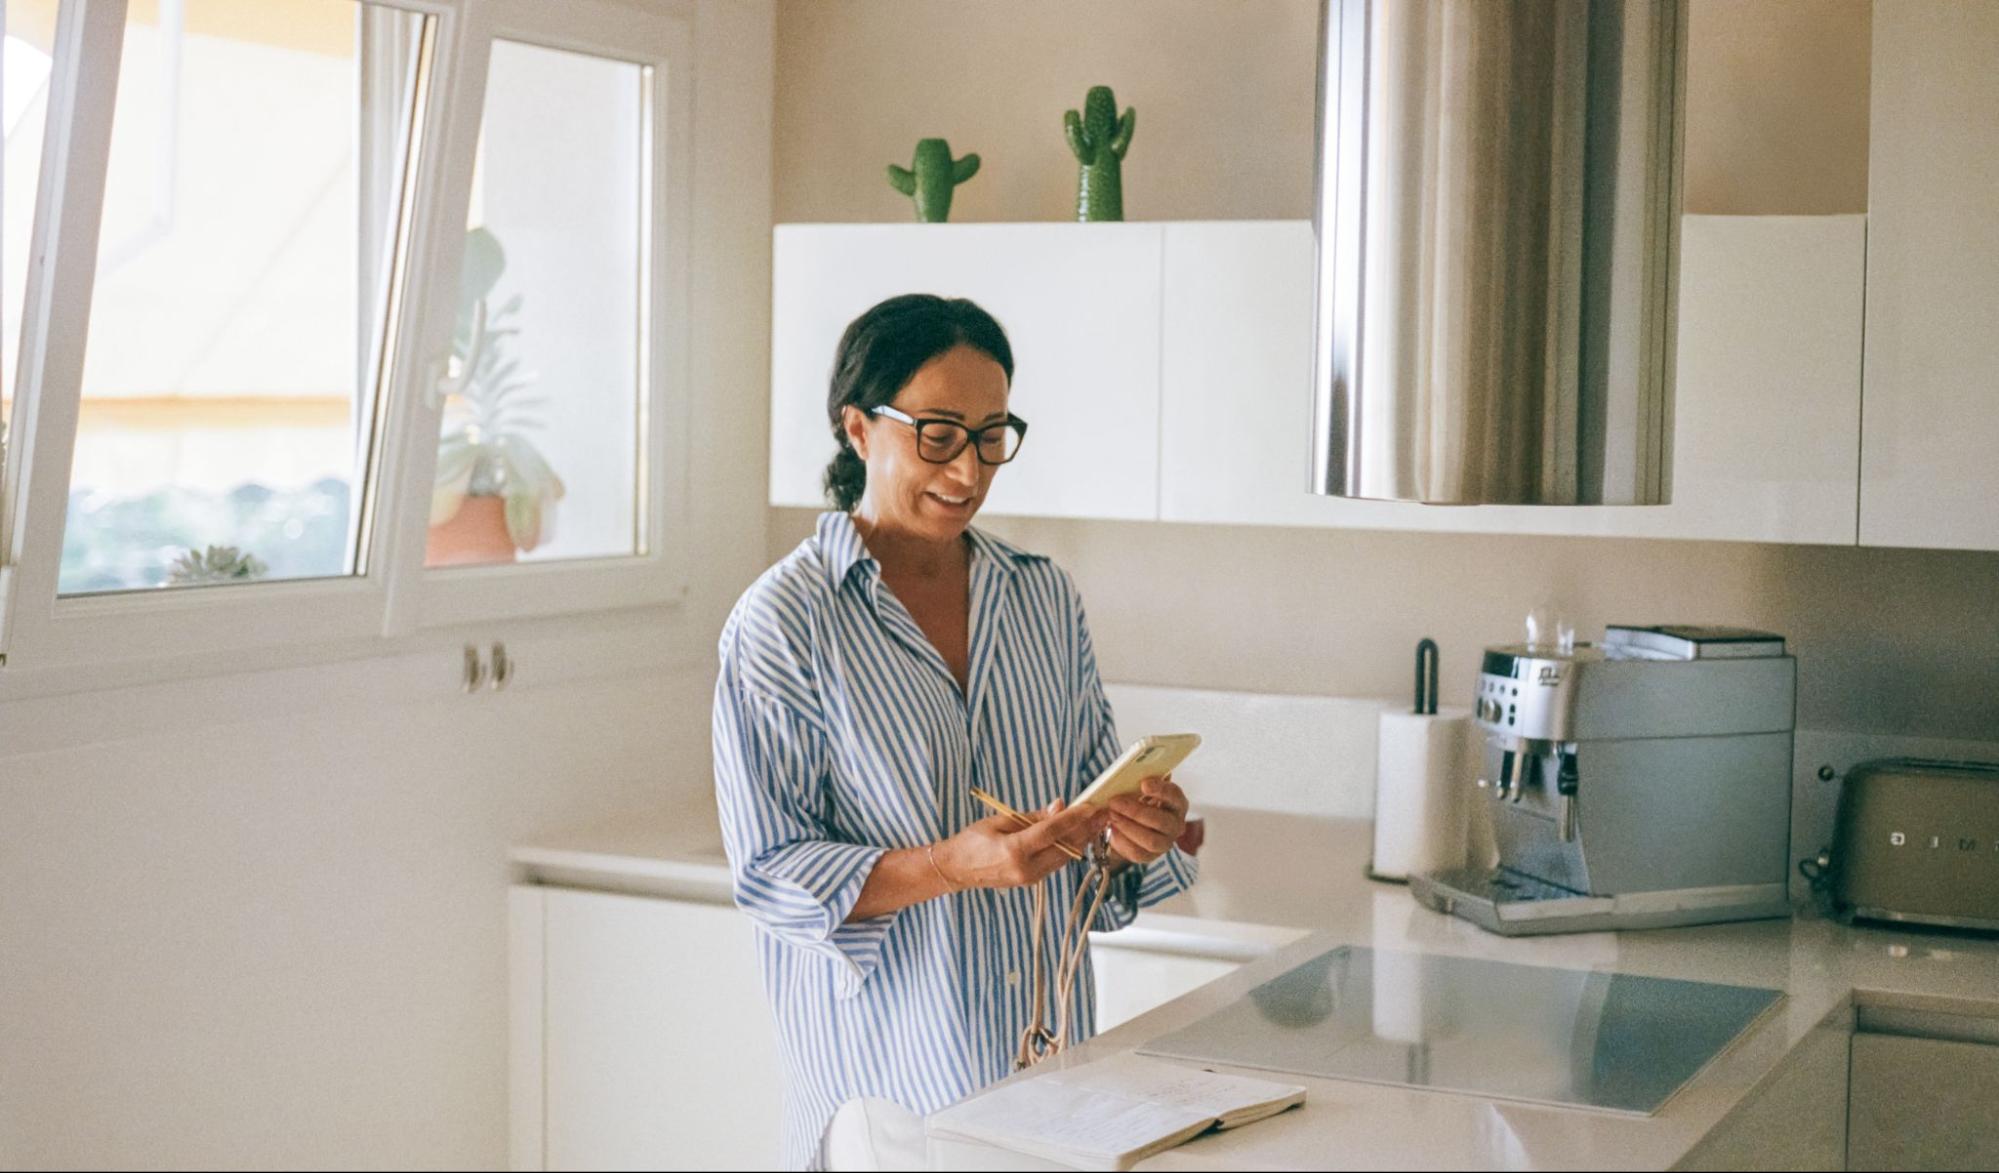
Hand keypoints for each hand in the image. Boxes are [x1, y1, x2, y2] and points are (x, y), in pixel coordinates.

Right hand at [934, 799, 1107, 889]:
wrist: (957, 870)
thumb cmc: (973, 841)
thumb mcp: (1000, 821)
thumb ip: (1032, 816)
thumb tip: (1059, 806)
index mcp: (1014, 851)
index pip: (1052, 832)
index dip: (1074, 818)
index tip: (1091, 806)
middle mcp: (1026, 868)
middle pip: (1065, 847)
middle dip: (1087, 829)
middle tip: (1105, 813)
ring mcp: (1031, 878)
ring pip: (1066, 857)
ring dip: (1084, 839)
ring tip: (1099, 823)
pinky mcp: (1033, 881)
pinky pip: (1057, 863)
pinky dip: (1071, 848)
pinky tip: (1081, 835)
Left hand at [1105, 775, 1187, 865]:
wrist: (1132, 824)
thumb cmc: (1138, 801)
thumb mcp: (1139, 789)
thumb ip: (1138, 782)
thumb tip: (1127, 776)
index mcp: (1177, 803)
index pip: (1174, 795)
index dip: (1160, 790)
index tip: (1143, 784)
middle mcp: (1176, 824)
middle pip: (1161, 821)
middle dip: (1135, 811)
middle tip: (1115, 802)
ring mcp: (1166, 842)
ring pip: (1150, 840)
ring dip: (1127, 826)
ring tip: (1112, 815)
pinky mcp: (1151, 856)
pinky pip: (1137, 852)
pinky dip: (1122, 840)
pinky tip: (1113, 828)